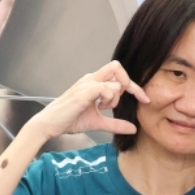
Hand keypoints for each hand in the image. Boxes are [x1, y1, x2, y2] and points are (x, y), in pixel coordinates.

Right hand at [34, 60, 149, 141]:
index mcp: (94, 82)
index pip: (118, 75)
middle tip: (122, 102)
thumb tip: (133, 128)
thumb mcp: (98, 122)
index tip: (144, 99)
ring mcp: (86, 84)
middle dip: (128, 84)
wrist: (49, 124)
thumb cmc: (69, 120)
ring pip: (114, 80)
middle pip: (117, 66)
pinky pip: (105, 88)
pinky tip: (100, 107)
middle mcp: (91, 79)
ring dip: (115, 97)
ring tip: (104, 108)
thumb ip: (115, 124)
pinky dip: (108, 98)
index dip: (134, 86)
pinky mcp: (83, 91)